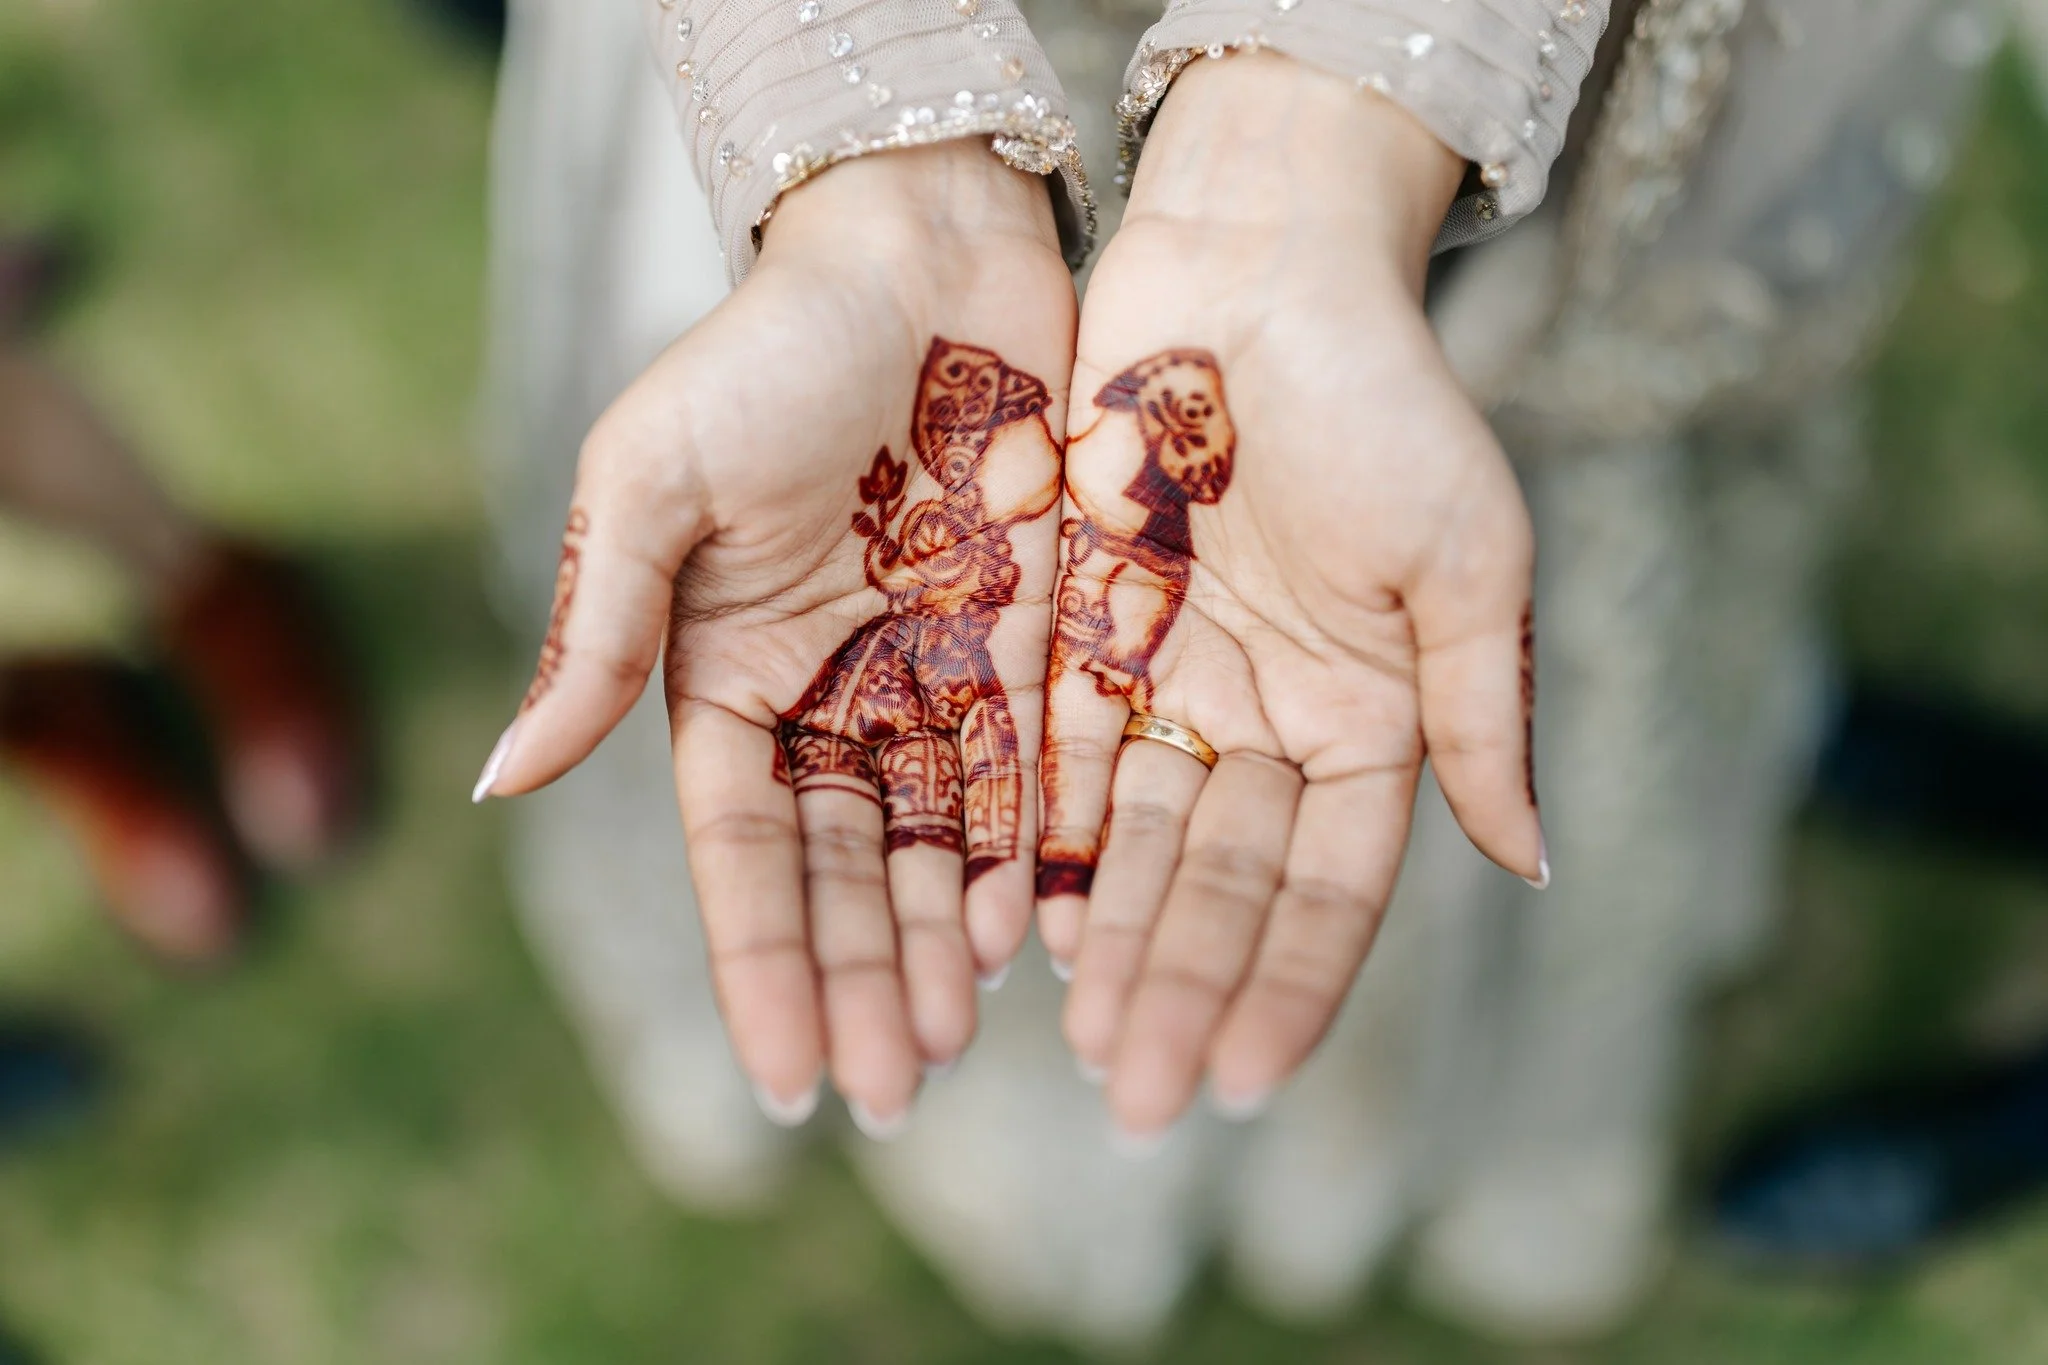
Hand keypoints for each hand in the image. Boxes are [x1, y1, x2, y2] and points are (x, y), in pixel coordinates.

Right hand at [478, 143, 1076, 1129]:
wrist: (923, 251)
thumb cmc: (769, 354)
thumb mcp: (654, 484)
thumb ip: (597, 634)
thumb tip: (499, 783)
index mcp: (724, 675)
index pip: (743, 856)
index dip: (764, 970)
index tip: (791, 1086)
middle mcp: (828, 695)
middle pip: (843, 874)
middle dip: (859, 985)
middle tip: (891, 1096)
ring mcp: (932, 675)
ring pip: (935, 846)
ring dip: (935, 950)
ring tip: (950, 1048)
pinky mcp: (1026, 643)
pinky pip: (1024, 777)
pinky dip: (1022, 860)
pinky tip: (1023, 941)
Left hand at [1038, 55, 1543, 1137]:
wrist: (1255, 262)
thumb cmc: (1384, 399)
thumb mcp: (1466, 558)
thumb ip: (1481, 712)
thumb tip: (1535, 861)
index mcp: (1374, 713)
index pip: (1331, 882)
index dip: (1291, 981)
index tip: (1243, 1080)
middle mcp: (1270, 716)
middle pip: (1221, 882)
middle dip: (1184, 985)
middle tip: (1133, 1096)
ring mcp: (1173, 678)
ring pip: (1134, 840)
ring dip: (1110, 940)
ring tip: (1078, 1041)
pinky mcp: (1083, 630)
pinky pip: (1055, 757)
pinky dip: (1040, 839)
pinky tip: (1016, 924)